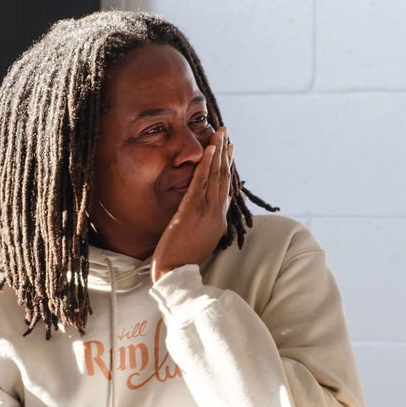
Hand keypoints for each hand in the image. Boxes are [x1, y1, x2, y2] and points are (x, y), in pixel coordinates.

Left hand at [151, 127, 231, 283]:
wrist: (176, 274)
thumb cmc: (182, 261)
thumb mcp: (200, 240)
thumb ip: (205, 224)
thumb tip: (205, 213)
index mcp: (218, 221)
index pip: (225, 188)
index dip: (227, 167)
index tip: (229, 150)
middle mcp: (216, 214)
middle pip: (223, 177)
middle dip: (225, 152)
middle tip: (226, 132)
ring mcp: (206, 212)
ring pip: (215, 176)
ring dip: (217, 152)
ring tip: (219, 133)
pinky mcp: (192, 211)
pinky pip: (200, 183)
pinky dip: (205, 165)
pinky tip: (208, 149)